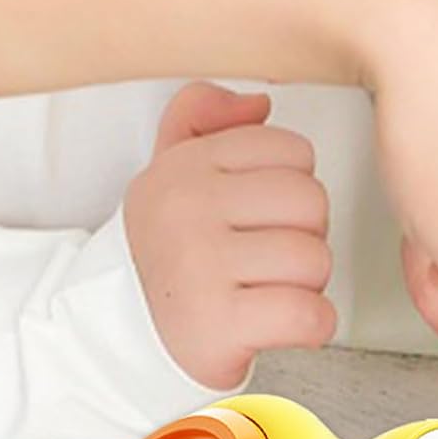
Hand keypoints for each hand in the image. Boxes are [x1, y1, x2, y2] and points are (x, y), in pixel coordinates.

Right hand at [124, 81, 336, 389]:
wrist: (122, 336)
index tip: (263, 216)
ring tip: (266, 291)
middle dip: (305, 236)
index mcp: (183, 167)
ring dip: (306, 285)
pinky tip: (280, 324)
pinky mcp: (217, 324)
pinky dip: (312, 326)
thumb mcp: (170, 173)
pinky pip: (310, 315)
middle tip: (269, 260)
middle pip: (312, 202)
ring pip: (315, 260)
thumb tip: (258, 102)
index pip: (292, 150)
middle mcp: (186, 209)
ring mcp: (199, 266)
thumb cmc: (169, 255)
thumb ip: (203, 120)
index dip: (293, 189)